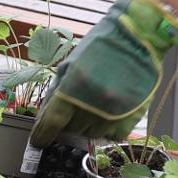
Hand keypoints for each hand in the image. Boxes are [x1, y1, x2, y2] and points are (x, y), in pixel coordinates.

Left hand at [30, 0, 177, 146]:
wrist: (138, 38)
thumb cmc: (102, 45)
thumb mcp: (72, 62)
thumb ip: (59, 88)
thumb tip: (48, 113)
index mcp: (75, 86)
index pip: (52, 121)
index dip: (42, 134)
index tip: (38, 140)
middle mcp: (94, 104)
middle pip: (71, 129)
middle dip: (66, 123)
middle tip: (71, 110)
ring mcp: (114, 113)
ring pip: (91, 134)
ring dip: (86, 125)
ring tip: (91, 107)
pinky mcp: (133, 117)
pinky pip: (113, 135)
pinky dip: (106, 129)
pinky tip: (106, 114)